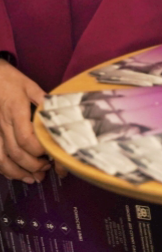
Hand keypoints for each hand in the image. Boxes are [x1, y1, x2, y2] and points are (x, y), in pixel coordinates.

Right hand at [0, 60, 46, 182]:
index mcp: (15, 111)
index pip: (25, 138)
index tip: (52, 153)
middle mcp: (2, 125)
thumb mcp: (29, 85)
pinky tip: (16, 175)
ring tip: (34, 178)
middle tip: (47, 168)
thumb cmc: (9, 80)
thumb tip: (59, 111)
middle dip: (32, 165)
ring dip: (18, 172)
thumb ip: (43, 99)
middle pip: (15, 152)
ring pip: (2, 159)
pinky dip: (4, 169)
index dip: (38, 150)